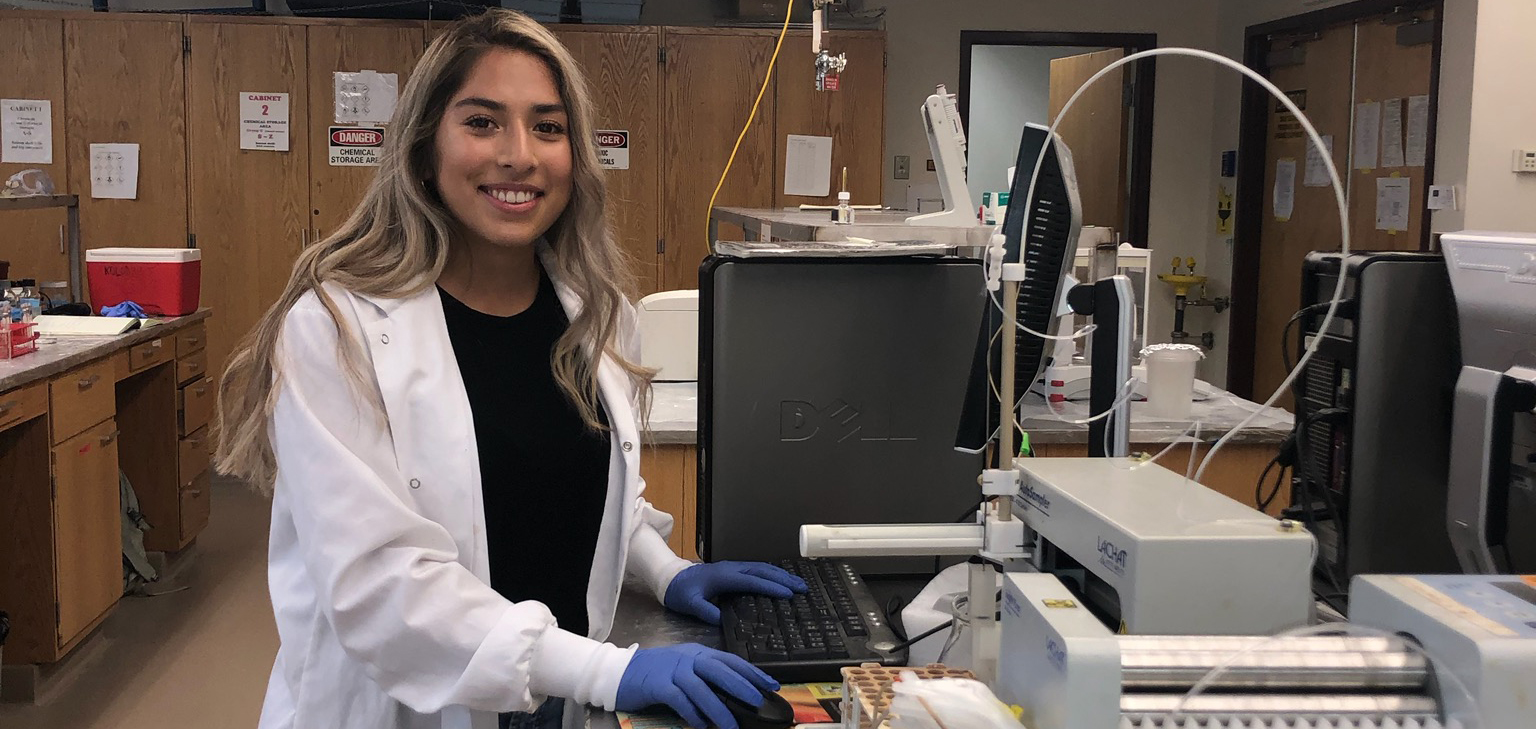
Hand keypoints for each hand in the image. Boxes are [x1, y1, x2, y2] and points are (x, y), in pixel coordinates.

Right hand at [614, 643, 778, 728]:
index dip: (752, 672)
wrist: (621, 671)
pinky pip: (679, 699)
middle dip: (742, 686)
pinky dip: (692, 713)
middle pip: (720, 670)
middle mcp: (688, 659)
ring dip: (718, 708)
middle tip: (758, 701)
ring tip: (731, 725)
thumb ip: (706, 677)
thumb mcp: (684, 668)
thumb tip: (733, 694)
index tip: (771, 685)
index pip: (730, 661)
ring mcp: (673, 670)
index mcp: (698, 654)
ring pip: (701, 688)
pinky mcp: (658, 685)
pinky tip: (700, 724)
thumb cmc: (656, 673)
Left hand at [664, 561, 807, 624]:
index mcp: (724, 577)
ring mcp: (732, 567)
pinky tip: (779, 578)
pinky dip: (771, 573)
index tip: (788, 594)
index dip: (770, 588)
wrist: (670, 577)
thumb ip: (705, 611)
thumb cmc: (680, 592)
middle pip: (762, 571)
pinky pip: (756, 569)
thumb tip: (721, 620)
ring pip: (761, 568)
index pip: (752, 581)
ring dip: (780, 575)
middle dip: (784, 579)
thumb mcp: (689, 604)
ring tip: (797, 583)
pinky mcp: (732, 569)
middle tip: (803, 588)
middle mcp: (732, 569)